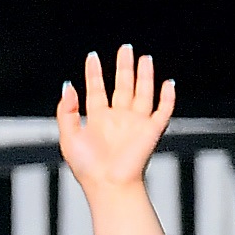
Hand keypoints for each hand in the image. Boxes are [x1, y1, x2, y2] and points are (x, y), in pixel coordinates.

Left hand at [57, 46, 173, 196]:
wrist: (108, 185)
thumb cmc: (88, 168)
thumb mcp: (69, 138)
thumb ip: (66, 112)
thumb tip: (68, 86)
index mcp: (98, 120)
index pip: (96, 90)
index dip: (94, 74)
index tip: (92, 57)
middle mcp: (118, 118)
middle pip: (122, 86)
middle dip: (123, 67)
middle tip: (125, 48)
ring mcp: (136, 123)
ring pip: (143, 92)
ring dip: (144, 76)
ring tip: (144, 58)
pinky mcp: (151, 130)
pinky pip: (163, 110)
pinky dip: (167, 96)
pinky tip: (168, 83)